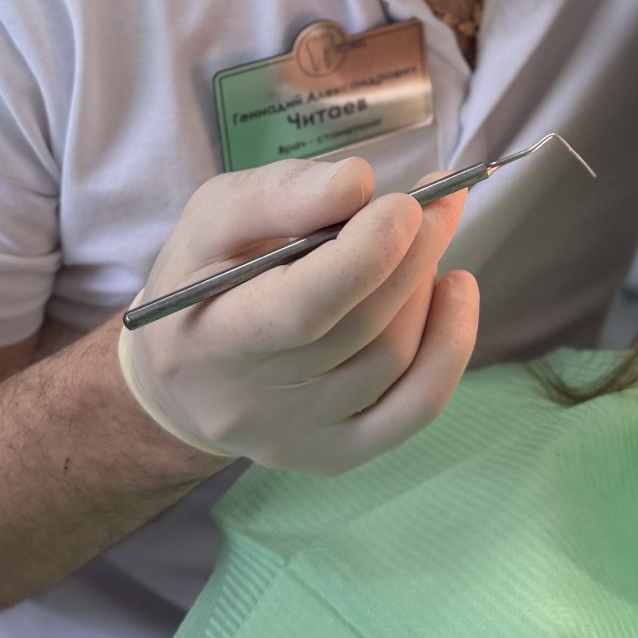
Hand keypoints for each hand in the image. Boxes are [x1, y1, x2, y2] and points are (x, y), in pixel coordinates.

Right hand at [117, 158, 478, 471]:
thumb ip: (280, 194)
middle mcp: (250, 403)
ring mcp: (296, 438)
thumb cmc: (202, 278)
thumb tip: (356, 183)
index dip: (367, 255)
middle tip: (437, 201)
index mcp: (208, 337)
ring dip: (426, 288)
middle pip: (361, 330)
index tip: (407, 204)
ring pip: (393, 360)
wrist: (183, 374)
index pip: (303, 308)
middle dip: (415, 254)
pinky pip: (415, 408)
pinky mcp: (334, 455)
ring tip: (425, 240)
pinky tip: (455, 294)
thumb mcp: (214, 216)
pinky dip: (451, 346)